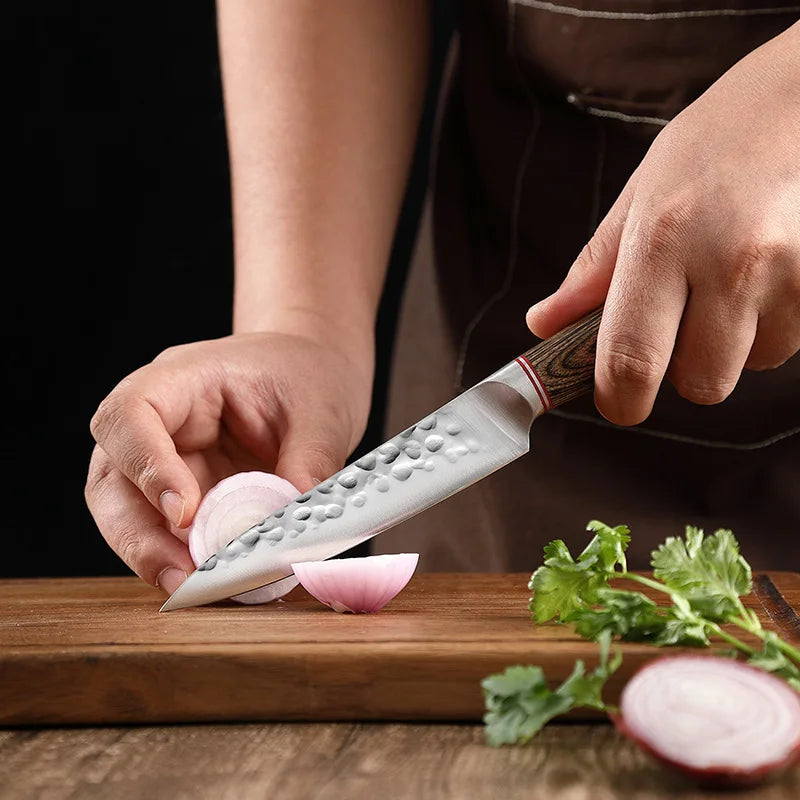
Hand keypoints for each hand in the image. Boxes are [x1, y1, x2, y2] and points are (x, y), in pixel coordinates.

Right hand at [85, 332, 372, 593]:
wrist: (313, 376)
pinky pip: (170, 537)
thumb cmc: (306, 376)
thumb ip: (309, 462)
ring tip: (204, 589)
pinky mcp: (185, 500)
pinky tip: (219, 583)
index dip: (144, 465)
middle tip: (183, 577)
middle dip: (139, 537)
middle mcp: (160, 425)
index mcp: (181, 379)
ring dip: (159, 559)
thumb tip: (294, 527)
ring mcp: (167, 464)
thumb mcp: (321, 409)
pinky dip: (188, 562)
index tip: (182, 511)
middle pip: (112, 480)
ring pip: (131, 518)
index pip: (129, 414)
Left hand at [526, 22, 799, 425]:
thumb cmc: (709, 148)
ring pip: (750, 366)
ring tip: (730, 284)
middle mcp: (728, 264)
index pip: (632, 360)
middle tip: (680, 326)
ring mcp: (789, 274)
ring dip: (733, 346)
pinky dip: (770, 327)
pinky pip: (788, 343)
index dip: (621, 400)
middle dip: (683, 372)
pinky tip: (764, 277)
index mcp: (661, 243)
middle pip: (700, 384)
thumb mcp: (637, 200)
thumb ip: (591, 274)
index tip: (618, 402)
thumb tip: (544, 326)